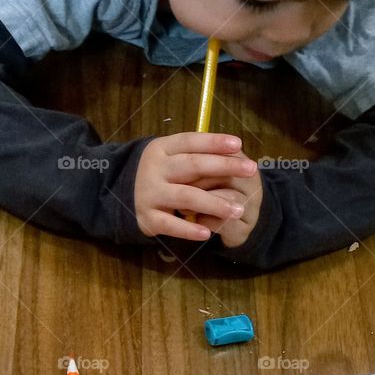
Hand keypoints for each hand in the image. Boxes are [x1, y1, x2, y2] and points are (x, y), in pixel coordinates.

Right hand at [134, 132, 256, 241]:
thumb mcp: (173, 157)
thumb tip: (234, 150)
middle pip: (192, 166)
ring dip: (214, 203)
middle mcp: (154, 168)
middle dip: (224, 167)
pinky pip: (170, 224)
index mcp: (162, 148)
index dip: (214, 142)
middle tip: (251, 170)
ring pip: (186, 196)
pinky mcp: (147, 216)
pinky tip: (207, 233)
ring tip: (238, 210)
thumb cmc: (162, 173)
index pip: (190, 141)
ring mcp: (149, 192)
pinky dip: (188, 229)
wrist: (123, 193)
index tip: (238, 144)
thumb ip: (198, 154)